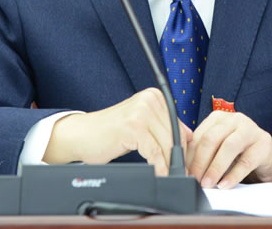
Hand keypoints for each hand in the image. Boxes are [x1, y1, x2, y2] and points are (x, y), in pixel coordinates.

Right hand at [42, 87, 192, 175]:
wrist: (81, 135)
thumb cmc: (109, 132)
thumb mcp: (140, 125)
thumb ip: (162, 127)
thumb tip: (190, 136)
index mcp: (154, 96)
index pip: (178, 125)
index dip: (182, 147)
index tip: (184, 164)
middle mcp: (149, 100)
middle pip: (174, 135)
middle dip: (177, 158)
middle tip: (179, 174)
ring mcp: (141, 112)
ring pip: (166, 144)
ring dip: (168, 165)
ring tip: (169, 176)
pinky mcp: (133, 126)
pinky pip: (154, 152)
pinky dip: (158, 166)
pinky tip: (158, 174)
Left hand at [186, 111, 271, 188]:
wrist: (265, 154)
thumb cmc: (238, 151)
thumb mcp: (218, 147)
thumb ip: (203, 152)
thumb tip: (185, 169)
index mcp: (218, 118)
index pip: (199, 135)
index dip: (189, 156)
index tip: (184, 173)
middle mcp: (234, 119)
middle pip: (211, 138)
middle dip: (200, 161)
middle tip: (194, 180)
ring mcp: (250, 129)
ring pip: (229, 146)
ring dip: (215, 168)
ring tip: (207, 184)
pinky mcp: (263, 144)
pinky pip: (246, 161)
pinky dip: (233, 175)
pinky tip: (224, 185)